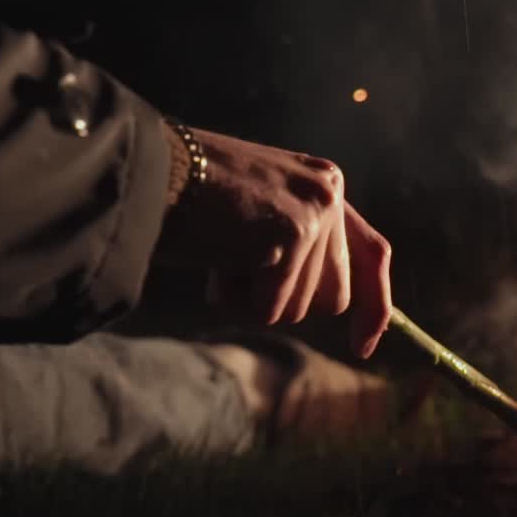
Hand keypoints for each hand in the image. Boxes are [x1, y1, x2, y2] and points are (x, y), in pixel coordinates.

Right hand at [155, 125, 391, 357]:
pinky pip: (270, 308)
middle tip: (233, 263)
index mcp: (323, 183)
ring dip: (251, 298)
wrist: (141, 169)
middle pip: (335, 297)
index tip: (364, 347)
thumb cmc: (182, 197)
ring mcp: (315, 211)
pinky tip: (211, 257)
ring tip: (216, 249)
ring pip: (299, 309)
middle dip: (286, 301)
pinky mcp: (293, 233)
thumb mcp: (256, 215)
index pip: (371, 252)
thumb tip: (323, 301)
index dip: (375, 304)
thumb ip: (295, 245)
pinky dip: (234, 299)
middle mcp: (329, 193)